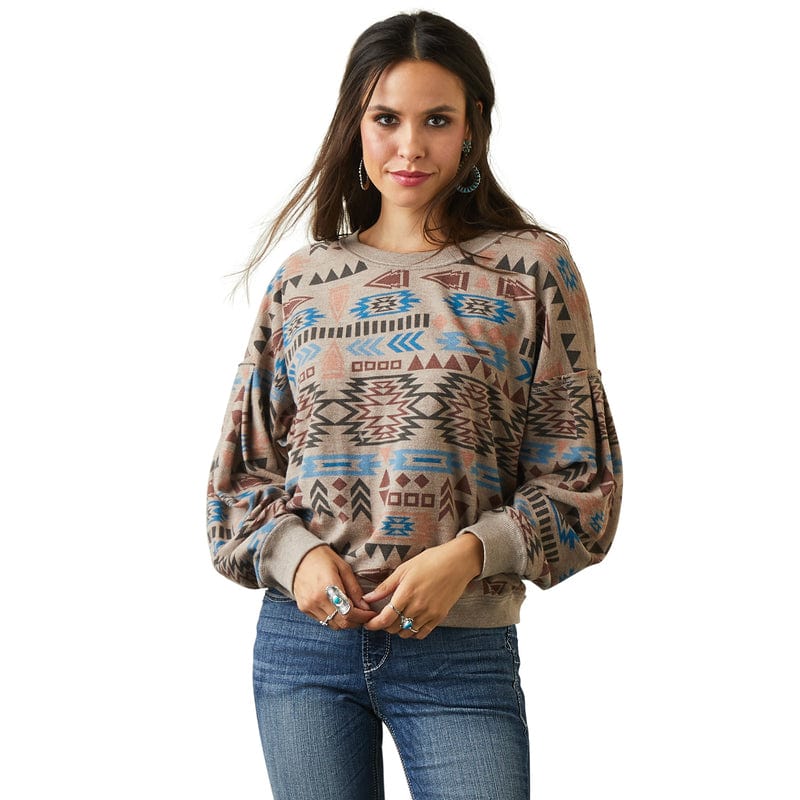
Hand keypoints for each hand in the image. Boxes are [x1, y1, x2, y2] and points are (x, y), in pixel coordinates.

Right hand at [293, 546, 376, 629]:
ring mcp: (308, 606)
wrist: (298, 557)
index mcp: (328, 587)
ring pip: (332, 625)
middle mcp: (316, 600)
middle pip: (342, 623)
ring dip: (345, 622)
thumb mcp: (343, 568)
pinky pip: (323, 621)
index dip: (363, 616)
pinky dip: (333, 619)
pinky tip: (338, 609)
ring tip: (353, 611)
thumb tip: (365, 607)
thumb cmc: (323, 558)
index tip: (371, 613)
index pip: (349, 612)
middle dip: (356, 621)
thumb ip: (354, 589)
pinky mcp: (303, 608)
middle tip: (364, 614)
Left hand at [362, 534, 482, 638]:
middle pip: (394, 628)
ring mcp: (430, 613)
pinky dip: (413, 632)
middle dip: (384, 625)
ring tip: (396, 619)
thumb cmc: (431, 560)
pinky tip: (410, 622)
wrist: (458, 562)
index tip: (368, 624)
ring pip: (407, 632)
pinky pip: (422, 633)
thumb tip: (367, 598)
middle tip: (382, 617)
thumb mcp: (405, 569)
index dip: (373, 624)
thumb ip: (386, 586)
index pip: (385, 618)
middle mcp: (417, 606)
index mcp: (406, 593)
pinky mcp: (440, 616)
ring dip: (398, 629)